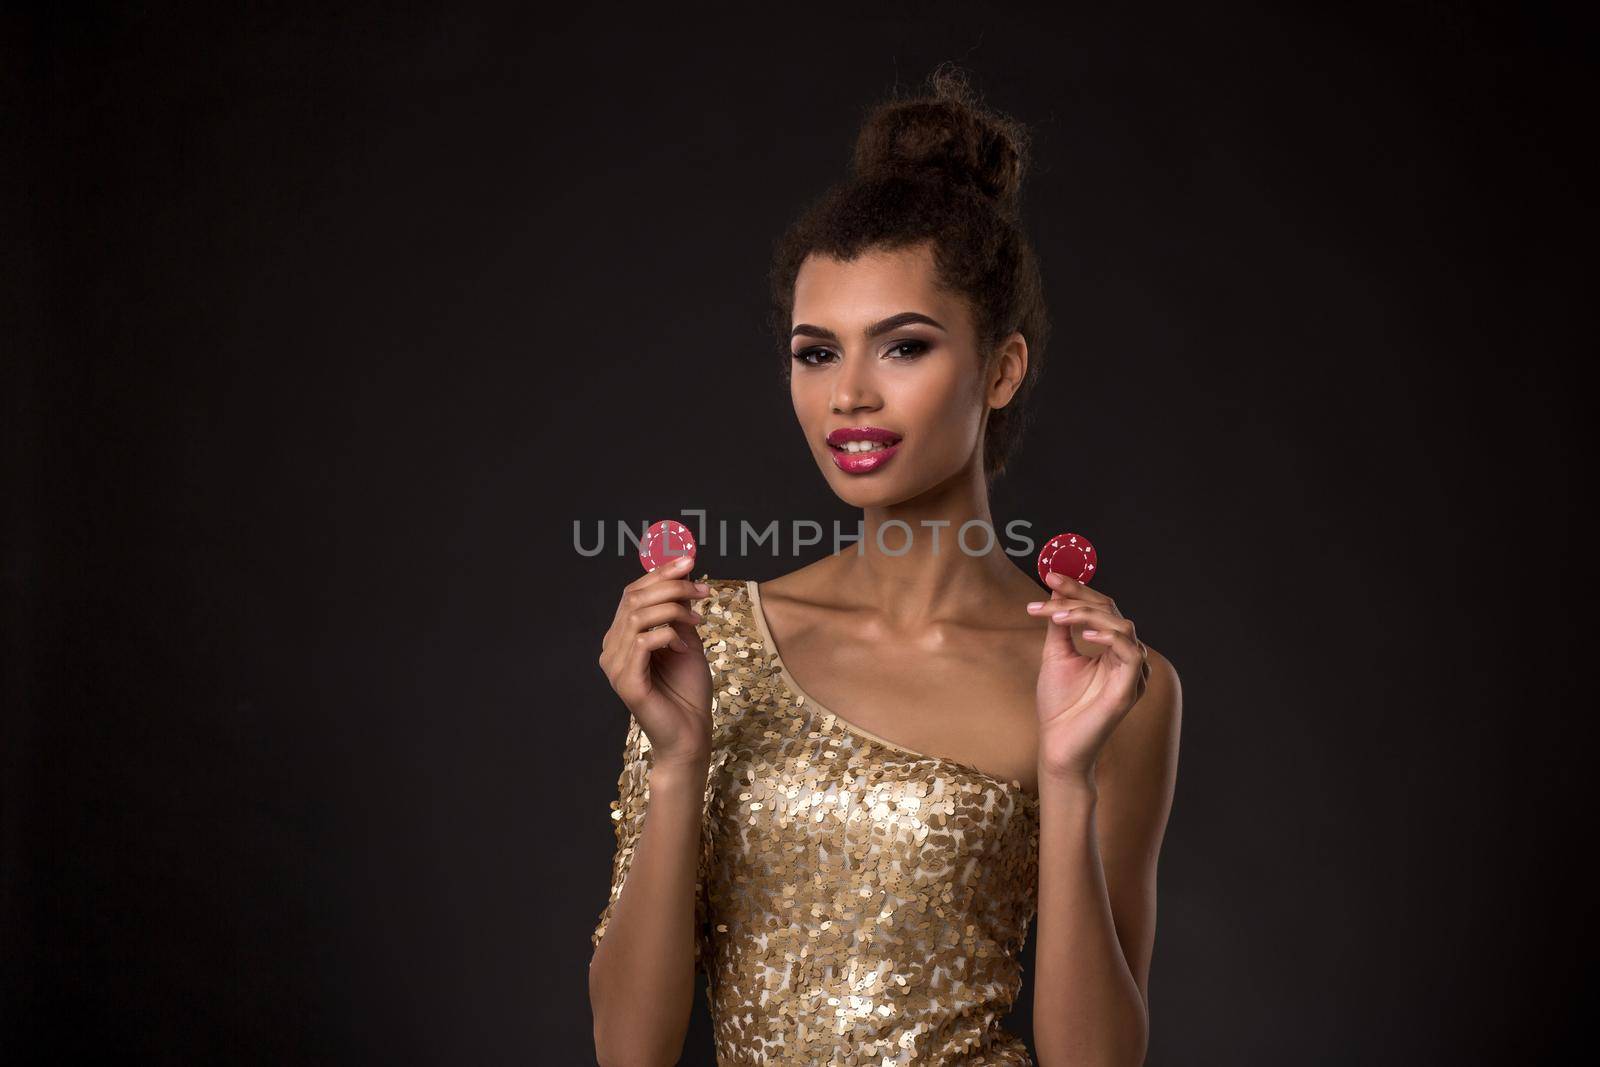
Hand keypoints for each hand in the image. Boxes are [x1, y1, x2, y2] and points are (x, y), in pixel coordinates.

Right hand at [597, 553, 712, 767]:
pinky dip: (669, 635)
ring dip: (673, 609)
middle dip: (670, 585)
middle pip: (633, 598)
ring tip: (699, 620)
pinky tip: (685, 646)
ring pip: (637, 616)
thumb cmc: (687, 691)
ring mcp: (615, 666)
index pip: (633, 592)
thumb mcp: (687, 641)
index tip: (690, 559)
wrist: (690, 734)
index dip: (660, 572)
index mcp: (622, 637)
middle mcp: (612, 649)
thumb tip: (683, 574)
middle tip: (701, 590)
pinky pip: (643, 642)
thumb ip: (679, 613)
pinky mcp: (626, 682)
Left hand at [1025, 570, 1151, 784]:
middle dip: (1079, 596)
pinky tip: (1085, 635)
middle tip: (1050, 588)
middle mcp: (1126, 656)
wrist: (1057, 744)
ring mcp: (1132, 672)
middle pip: (1111, 611)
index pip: (1101, 608)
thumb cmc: (1059, 705)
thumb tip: (1056, 591)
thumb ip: (1060, 625)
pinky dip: (1109, 638)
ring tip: (1058, 616)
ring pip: (1121, 625)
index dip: (1078, 589)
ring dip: (1088, 615)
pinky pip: (1130, 653)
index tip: (1050, 575)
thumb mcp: (1056, 656)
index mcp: (1111, 648)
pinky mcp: (1131, 688)